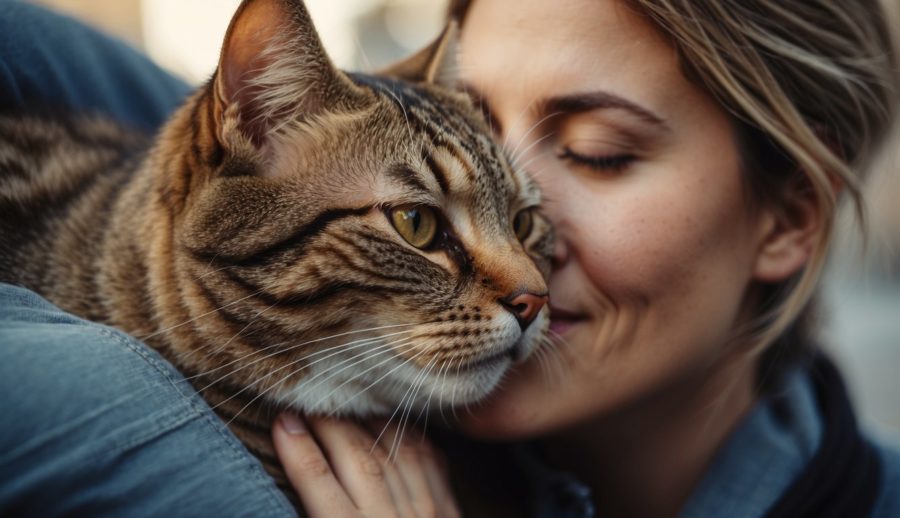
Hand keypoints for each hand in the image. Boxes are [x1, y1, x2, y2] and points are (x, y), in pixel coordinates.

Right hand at [272, 414, 460, 517]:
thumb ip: (322, 509)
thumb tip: (301, 492)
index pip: (319, 483)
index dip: (298, 449)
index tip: (281, 423)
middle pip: (358, 457)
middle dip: (329, 424)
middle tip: (306, 402)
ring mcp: (425, 514)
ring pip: (393, 450)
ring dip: (366, 421)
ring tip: (342, 404)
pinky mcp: (448, 510)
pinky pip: (426, 457)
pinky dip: (405, 434)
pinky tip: (387, 421)